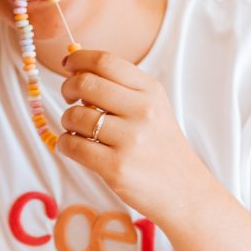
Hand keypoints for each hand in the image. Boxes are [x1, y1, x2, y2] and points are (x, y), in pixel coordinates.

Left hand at [58, 51, 213, 224]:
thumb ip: (119, 86)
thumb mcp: (152, 106)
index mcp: (150, 90)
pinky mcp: (116, 167)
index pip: (105, 61)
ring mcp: (130, 140)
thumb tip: (75, 66)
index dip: (78, 59)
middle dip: (68, 88)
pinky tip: (74, 146)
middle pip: (85, 83)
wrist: (185, 191)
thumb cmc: (159, 145)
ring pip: (75, 116)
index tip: (68, 64)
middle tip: (69, 98)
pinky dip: (65, 144)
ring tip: (79, 129)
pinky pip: (73, 145)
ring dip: (67, 121)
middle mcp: (142, 111)